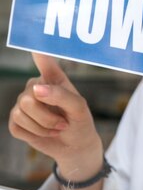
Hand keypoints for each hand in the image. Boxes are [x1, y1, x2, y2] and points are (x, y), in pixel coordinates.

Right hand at [9, 53, 102, 181]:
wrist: (75, 146)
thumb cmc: (80, 122)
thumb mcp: (79, 108)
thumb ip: (61, 96)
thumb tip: (36, 89)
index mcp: (53, 77)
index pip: (43, 59)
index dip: (36, 51)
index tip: (33, 43)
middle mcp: (35, 86)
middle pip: (28, 97)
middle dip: (47, 117)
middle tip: (63, 122)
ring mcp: (23, 102)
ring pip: (21, 113)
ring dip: (42, 127)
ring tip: (56, 128)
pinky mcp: (16, 120)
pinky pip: (16, 126)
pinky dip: (34, 134)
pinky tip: (44, 133)